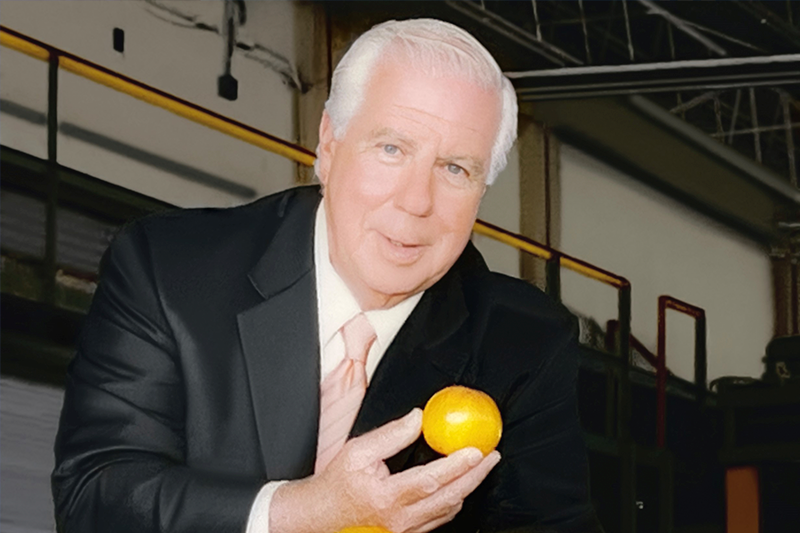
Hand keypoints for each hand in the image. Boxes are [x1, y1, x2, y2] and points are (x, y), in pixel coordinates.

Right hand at [269, 408, 500, 532]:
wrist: (321, 515)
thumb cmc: (337, 484)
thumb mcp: (357, 451)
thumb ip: (390, 435)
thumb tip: (418, 419)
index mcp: (386, 496)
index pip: (431, 480)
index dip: (457, 465)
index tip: (476, 451)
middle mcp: (399, 517)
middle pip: (449, 498)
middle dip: (475, 476)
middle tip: (491, 456)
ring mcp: (405, 529)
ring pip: (447, 510)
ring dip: (467, 488)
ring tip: (479, 467)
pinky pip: (438, 519)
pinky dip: (453, 501)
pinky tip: (458, 486)